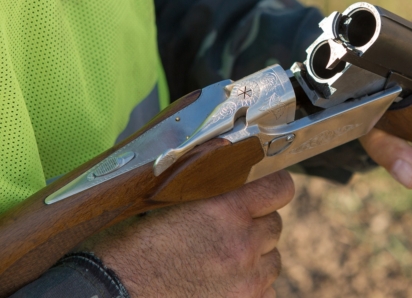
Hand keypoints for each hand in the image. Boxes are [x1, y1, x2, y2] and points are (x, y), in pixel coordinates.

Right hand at [80, 170, 294, 297]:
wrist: (108, 297)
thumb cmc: (124, 251)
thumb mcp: (159, 204)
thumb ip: (200, 182)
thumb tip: (223, 151)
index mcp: (224, 211)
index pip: (279, 188)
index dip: (273, 186)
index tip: (266, 189)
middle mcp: (242, 245)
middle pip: (274, 225)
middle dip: (256, 224)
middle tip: (230, 229)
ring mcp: (245, 282)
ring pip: (272, 260)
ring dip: (255, 257)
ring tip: (222, 260)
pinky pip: (265, 291)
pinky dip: (251, 286)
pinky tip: (222, 284)